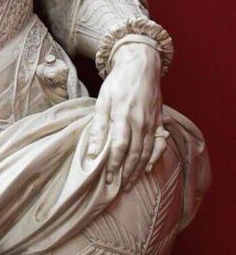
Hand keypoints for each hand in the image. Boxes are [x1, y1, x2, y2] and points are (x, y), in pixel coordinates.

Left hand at [86, 43, 167, 190]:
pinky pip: (160, 144)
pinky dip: (155, 158)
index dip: (114, 166)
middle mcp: (141, 121)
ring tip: (130, 184)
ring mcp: (153, 122)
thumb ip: (99, 126)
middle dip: (127, 174)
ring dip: (139, 170)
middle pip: (135, 154)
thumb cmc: (118, 82)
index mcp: (123, 115)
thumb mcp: (102, 100)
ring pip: (148, 152)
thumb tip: (93, 151)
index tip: (108, 180)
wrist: (141, 65)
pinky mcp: (159, 121)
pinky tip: (148, 168)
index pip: (119, 147)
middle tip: (119, 189)